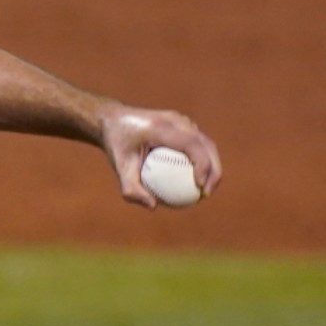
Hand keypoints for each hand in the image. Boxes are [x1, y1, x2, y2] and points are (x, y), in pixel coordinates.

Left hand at [98, 105, 221, 208]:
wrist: (111, 120)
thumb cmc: (116, 144)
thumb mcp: (119, 166)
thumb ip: (131, 188)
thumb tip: (153, 205)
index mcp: (161, 126)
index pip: (191, 144)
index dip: (203, 164)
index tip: (200, 187)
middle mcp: (174, 120)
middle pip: (206, 144)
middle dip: (214, 170)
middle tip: (206, 194)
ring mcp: (181, 120)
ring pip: (206, 143)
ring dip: (212, 166)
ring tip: (204, 191)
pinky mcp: (183, 124)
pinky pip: (198, 144)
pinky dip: (203, 161)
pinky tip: (196, 183)